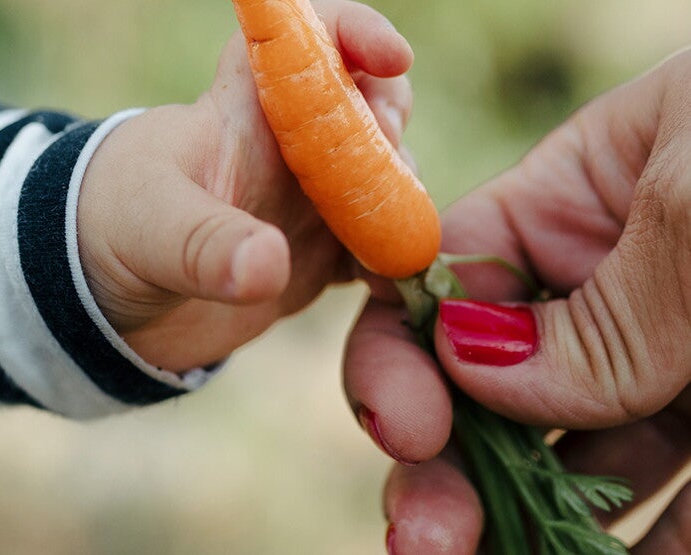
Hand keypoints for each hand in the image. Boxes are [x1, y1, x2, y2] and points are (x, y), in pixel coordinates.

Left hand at [77, 0, 413, 370]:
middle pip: (365, 108)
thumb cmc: (109, 231)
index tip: (392, 59)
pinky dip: (389, 261)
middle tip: (388, 167)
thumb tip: (267, 267)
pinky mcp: (313, 256)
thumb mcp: (148, 231)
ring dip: (400, 201)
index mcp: (244, 110)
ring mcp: (304, 204)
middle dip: (390, 129)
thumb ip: (204, 244)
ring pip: (379, 179)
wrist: (106, 299)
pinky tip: (392, 285)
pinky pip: (370, 248)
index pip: (306, 39)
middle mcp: (286, 149)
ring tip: (394, 240)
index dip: (355, 33)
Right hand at [345, 49, 690, 552]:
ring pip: (575, 457)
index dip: (404, 356)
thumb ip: (600, 297)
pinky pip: (674, 500)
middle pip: (494, 387)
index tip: (404, 429)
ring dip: (526, 527)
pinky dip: (640, 547)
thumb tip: (471, 364)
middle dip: (447, 466)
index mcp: (581, 201)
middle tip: (426, 541)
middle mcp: (613, 284)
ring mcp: (673, 361)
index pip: (448, 280)